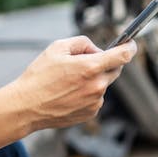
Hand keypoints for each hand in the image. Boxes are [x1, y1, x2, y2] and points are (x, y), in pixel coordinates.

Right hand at [12, 36, 136, 130]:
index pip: (123, 55)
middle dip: (105, 63)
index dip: (130, 47)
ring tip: (68, 82)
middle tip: (84, 62)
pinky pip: (95, 98)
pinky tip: (69, 94)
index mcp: (91, 67)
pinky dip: (87, 93)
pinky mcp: (91, 113)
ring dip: (93, 79)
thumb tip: (97, 50)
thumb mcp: (57, 47)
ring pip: (103, 84)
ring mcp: (95, 101)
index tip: (131, 44)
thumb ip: (82, 42)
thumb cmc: (39, 76)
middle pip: (114, 69)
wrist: (27, 106)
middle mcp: (97, 86)